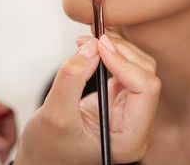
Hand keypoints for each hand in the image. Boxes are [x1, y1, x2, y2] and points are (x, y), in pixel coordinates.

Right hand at [14, 30, 160, 164]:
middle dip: (119, 50)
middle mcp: (135, 123)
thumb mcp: (54, 114)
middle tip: (92, 37)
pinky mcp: (118, 98)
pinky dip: (111, 52)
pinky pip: (124, 67)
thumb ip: (72, 78)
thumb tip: (92, 46)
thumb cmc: (49, 148)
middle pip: (144, 73)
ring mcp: (128, 109)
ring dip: (116, 47)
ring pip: (137, 66)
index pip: (145, 90)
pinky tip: (94, 47)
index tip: (98, 46)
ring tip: (89, 40)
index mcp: (130, 137)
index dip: (124, 62)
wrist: (44, 156)